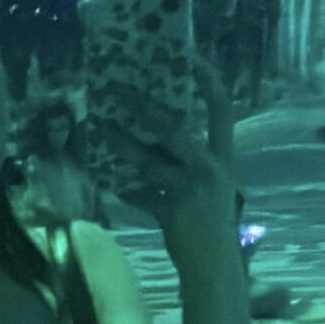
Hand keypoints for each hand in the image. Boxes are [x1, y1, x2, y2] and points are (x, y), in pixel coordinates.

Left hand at [103, 89, 241, 276]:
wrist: (214, 266)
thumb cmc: (212, 226)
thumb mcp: (210, 190)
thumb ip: (185, 167)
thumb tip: (149, 147)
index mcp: (223, 158)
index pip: (221, 109)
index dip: (208, 80)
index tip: (190, 57)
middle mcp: (209, 168)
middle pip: (172, 128)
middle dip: (141, 107)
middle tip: (116, 91)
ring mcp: (190, 189)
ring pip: (148, 160)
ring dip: (121, 145)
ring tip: (101, 129)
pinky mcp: (170, 210)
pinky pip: (139, 195)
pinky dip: (124, 190)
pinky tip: (111, 184)